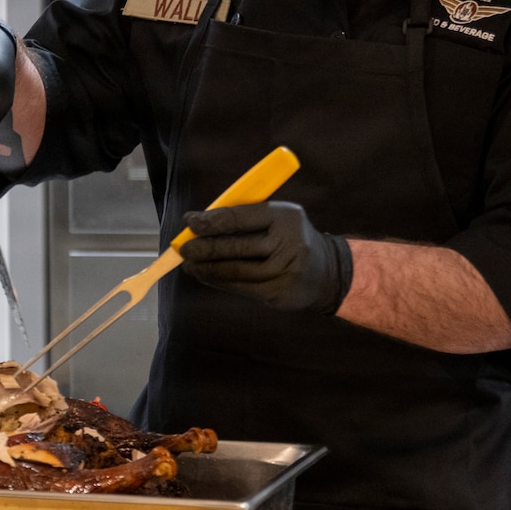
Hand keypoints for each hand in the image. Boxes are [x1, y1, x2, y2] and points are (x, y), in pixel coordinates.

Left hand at [177, 201, 351, 313]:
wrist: (328, 271)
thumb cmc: (289, 238)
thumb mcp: (274, 218)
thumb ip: (240, 217)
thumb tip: (195, 222)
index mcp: (285, 216)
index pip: (241, 216)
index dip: (212, 220)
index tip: (190, 222)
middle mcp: (289, 243)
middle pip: (238, 246)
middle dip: (205, 247)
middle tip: (183, 248)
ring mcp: (286, 271)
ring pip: (237, 270)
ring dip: (207, 268)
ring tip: (189, 264)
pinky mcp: (281, 293)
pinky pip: (242, 287)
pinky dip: (220, 281)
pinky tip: (206, 276)